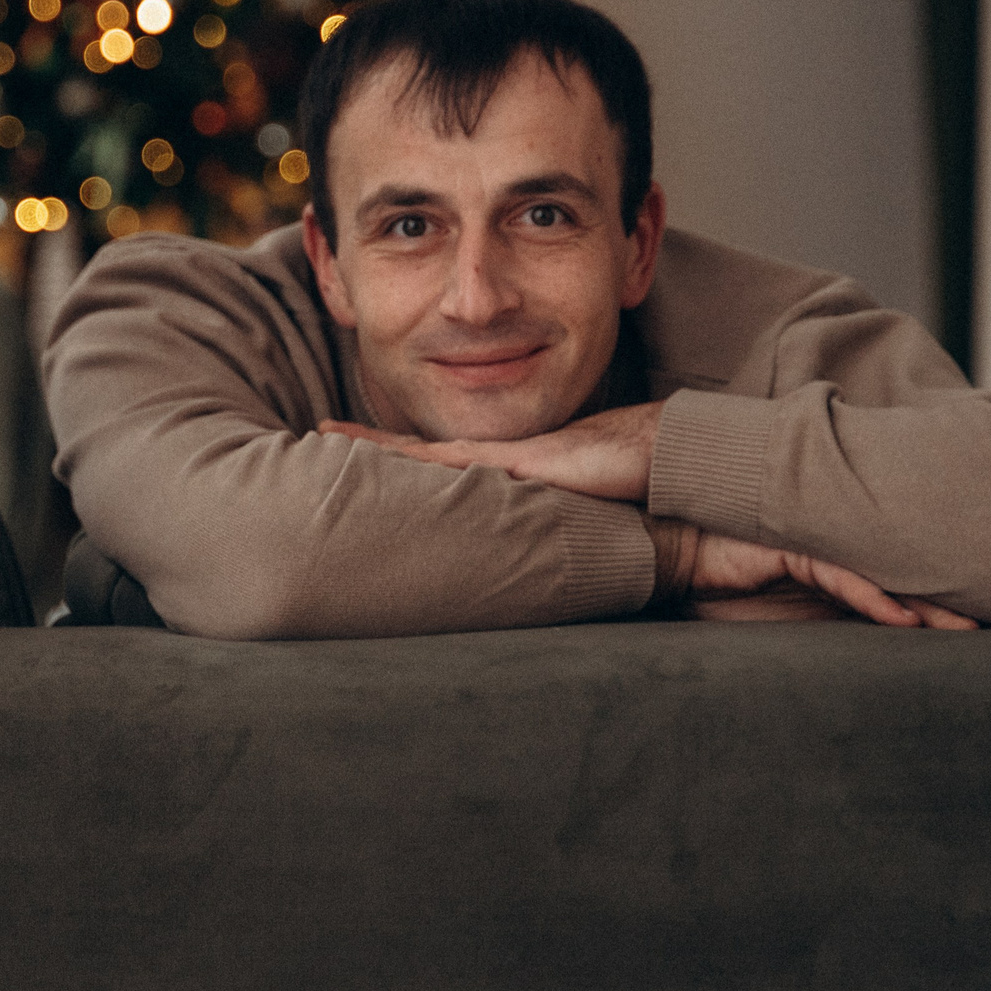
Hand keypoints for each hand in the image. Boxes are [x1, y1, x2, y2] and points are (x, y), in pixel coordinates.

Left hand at [319, 401, 664, 502]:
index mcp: (509, 471)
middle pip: (420, 456)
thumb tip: (536, 558)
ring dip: (377, 447)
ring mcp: (505, 460)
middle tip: (320, 432)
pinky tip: (377, 455)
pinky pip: (454, 464)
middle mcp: (499, 462)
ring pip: (425, 455)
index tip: (356, 448)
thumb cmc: (638, 486)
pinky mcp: (519, 465)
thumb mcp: (583, 510)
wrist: (671, 457)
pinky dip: (414, 460)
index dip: (399, 457)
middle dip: (370, 446)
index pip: (440, 466)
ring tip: (325, 435)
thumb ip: (556, 529)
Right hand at [652, 519, 979, 629]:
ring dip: (927, 608)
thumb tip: (870, 641)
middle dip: (951, 603)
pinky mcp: (798, 551)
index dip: (941, 598)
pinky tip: (902, 621)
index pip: (903, 578)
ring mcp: (821, 545)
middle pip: (907, 576)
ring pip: (887, 577)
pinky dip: (875, 601)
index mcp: (843, 559)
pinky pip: (844, 578)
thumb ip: (825, 608)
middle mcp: (839, 548)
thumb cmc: (729, 570)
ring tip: (965, 628)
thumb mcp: (785, 598)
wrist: (678, 545)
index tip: (982, 619)